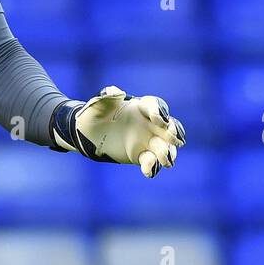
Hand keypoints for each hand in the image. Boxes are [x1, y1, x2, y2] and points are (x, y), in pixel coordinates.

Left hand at [52, 86, 185, 178]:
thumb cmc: (95, 113)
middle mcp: (149, 123)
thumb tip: (118, 92)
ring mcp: (146, 140)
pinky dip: (152, 167)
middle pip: (168, 128)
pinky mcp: (139, 155)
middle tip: (176, 139)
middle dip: (174, 133)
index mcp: (141, 107)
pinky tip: (149, 172)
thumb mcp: (98, 102)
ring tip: (168, 161)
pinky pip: (150, 161)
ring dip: (168, 153)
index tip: (160, 119)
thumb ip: (108, 95)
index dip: (160, 112)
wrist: (87, 131)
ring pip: (164, 147)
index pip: (156, 107)